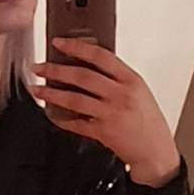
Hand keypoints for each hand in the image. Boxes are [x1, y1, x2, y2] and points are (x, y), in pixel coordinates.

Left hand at [27, 38, 180, 184]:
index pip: (101, 56)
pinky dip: (61, 118)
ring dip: (52, 93)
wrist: (155, 152)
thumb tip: (88, 64)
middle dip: (56, 70)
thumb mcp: (139, 91)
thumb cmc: (148, 121)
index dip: (77, 47)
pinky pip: (76, 123)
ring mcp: (111, 114)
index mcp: (131, 79)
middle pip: (82, 76)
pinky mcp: (104, 132)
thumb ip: (117, 78)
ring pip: (75, 99)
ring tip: (38, 89)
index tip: (60, 43)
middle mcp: (121, 95)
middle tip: (40, 67)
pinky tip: (51, 113)